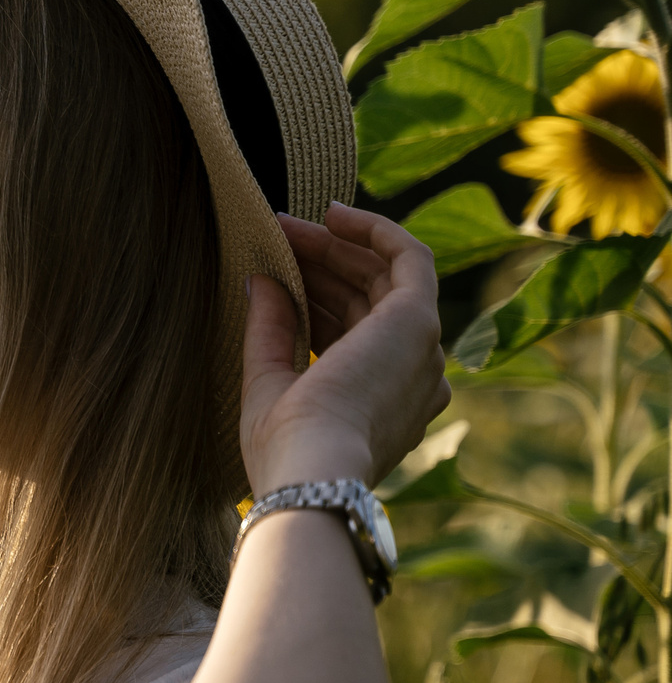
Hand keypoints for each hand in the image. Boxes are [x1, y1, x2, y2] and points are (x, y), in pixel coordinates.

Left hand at [240, 203, 450, 494]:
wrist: (312, 469)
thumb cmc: (285, 448)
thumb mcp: (269, 382)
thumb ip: (270, 329)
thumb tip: (261, 279)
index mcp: (382, 398)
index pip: (351, 328)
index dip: (312, 291)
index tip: (272, 266)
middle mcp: (413, 374)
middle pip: (368, 298)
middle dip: (320, 261)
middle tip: (275, 235)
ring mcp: (421, 348)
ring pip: (385, 276)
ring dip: (336, 246)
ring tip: (286, 225)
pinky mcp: (417, 322)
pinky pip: (410, 258)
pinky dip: (376, 231)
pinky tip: (335, 214)